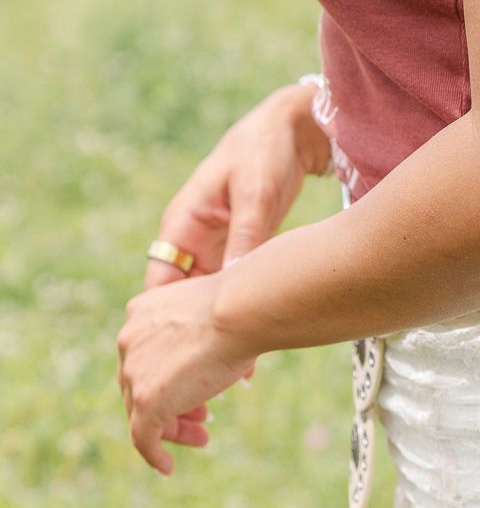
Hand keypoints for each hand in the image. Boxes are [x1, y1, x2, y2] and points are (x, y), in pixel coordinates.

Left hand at [117, 268, 257, 474]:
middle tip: (202, 417)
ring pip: (141, 411)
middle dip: (173, 402)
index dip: (171, 375)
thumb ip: (206, 339)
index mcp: (142, 312)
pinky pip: (141, 436)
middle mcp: (129, 340)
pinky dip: (153, 454)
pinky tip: (167, 468)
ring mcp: (134, 371)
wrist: (238, 310)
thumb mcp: (213, 319)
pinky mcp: (145, 398)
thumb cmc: (239, 309)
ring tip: (200, 437)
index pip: (147, 355)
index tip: (198, 388)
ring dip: (170, 427)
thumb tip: (228, 363)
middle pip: (140, 384)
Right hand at [141, 84, 331, 393]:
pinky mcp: (238, 247)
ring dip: (215, 334)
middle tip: (205, 380)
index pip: (159, 288)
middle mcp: (191, 239)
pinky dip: (237, 317)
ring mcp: (214, 244)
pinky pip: (228, 291)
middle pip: (177, 304)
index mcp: (181, 224)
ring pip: (204, 303)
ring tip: (232, 376)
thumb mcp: (256, 194)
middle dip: (188, 343)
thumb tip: (235, 284)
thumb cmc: (265, 150)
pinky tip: (254, 345)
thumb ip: (247, 237)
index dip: (165, 328)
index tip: (179, 362)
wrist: (291, 126)